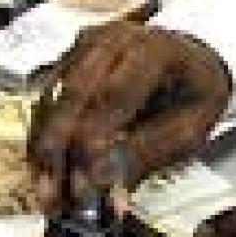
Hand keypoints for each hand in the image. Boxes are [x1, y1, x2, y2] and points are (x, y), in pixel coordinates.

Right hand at [27, 21, 231, 213]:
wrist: (191, 59)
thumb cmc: (193, 94)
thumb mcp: (189, 129)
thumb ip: (147, 154)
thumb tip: (108, 191)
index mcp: (153, 50)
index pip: (114, 96)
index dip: (95, 145)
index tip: (87, 188)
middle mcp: (113, 39)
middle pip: (74, 93)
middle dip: (61, 151)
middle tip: (53, 197)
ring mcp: (86, 46)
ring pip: (52, 98)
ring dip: (44, 150)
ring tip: (44, 192)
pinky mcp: (68, 60)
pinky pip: (46, 101)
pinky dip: (41, 140)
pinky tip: (41, 172)